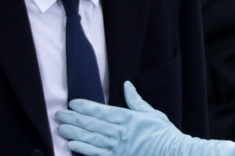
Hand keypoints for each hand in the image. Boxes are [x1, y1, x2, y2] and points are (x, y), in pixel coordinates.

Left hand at [56, 81, 234, 155]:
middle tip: (59, 114)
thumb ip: (135, 101)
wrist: (175, 154)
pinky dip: (84, 149)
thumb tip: (126, 85)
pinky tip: (72, 145)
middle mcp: (121, 132)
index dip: (85, 107)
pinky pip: (97, 154)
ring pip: (91, 138)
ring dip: (74, 132)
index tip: (72, 103)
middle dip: (74, 118)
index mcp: (129, 119)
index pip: (102, 111)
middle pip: (93, 124)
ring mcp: (119, 147)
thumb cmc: (164, 135)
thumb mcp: (152, 114)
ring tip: (61, 128)